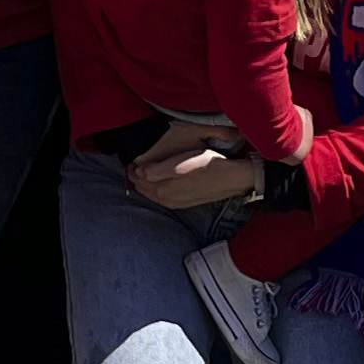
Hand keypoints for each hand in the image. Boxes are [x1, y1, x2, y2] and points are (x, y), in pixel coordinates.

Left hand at [134, 140, 260, 210]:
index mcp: (163, 190)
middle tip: (133, 167)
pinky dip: (157, 191)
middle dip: (137, 179)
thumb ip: (156, 170)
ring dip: (147, 185)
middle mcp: (168, 200)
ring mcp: (178, 203)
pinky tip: (161, 185)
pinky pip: (164, 198)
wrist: (232, 178)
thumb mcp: (180, 164)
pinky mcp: (187, 202)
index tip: (130, 161)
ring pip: (154, 195)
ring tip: (144, 174)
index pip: (139, 181)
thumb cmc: (207, 166)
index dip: (132, 171)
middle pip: (145, 190)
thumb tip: (139, 172)